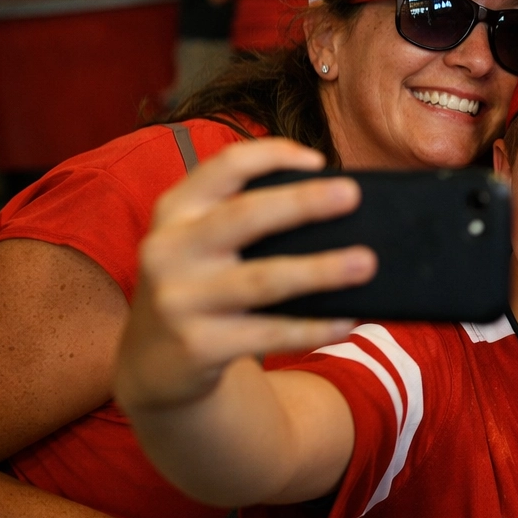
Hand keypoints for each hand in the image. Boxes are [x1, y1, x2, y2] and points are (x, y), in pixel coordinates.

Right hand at [115, 139, 375, 413]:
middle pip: (245, 217)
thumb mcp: (200, 241)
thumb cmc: (200, 282)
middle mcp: (170, 250)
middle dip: (302, 203)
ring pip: (263, 279)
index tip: (319, 160)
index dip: (272, 156)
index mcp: (176, 211)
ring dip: (320, 270)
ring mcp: (180, 300)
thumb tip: (334, 206)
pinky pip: (268, 334)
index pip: (224, 167)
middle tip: (352, 195)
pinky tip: (347, 321)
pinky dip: (312, 327)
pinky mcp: (198, 346)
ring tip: (366, 263)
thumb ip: (246, 218)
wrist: (152, 361)